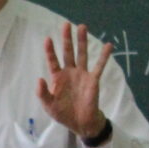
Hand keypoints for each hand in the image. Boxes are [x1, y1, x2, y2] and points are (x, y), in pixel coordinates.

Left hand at [37, 23, 110, 139]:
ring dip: (82, 41)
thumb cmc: (63, 113)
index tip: (48, 38)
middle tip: (67, 24)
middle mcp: (70, 73)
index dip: (50, 50)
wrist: (80, 123)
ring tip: (82, 26)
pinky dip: (104, 56)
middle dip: (67, 39)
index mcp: (57, 78)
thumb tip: (40, 78)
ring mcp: (82, 75)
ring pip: (82, 54)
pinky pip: (99, 66)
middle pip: (68, 52)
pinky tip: (108, 45)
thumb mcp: (48, 105)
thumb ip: (42, 93)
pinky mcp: (93, 80)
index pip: (53, 61)